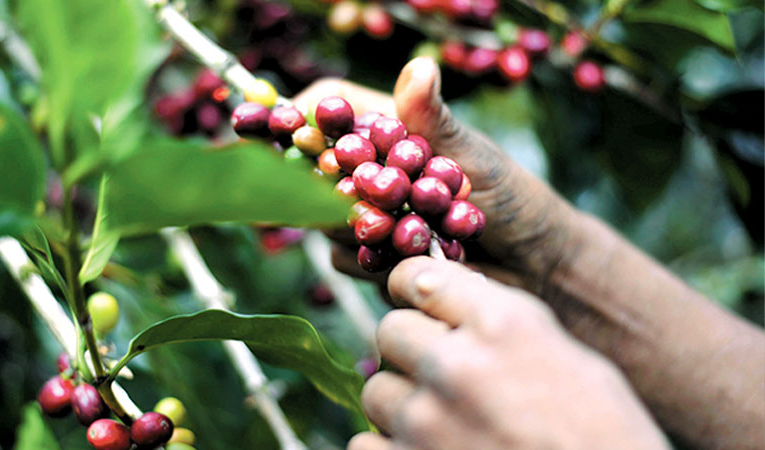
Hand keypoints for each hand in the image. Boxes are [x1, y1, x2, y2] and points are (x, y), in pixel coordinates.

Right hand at [294, 57, 574, 293]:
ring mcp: (370, 215)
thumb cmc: (513, 198)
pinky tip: (414, 260)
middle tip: (363, 200)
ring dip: (362, 229)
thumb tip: (420, 67)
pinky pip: (348, 260)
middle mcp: (373, 171)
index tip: (288, 131)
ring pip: (326, 220)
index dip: (303, 117)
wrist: (534, 264)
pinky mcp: (374, 258)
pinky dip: (375, 262)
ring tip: (415, 233)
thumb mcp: (474, 155)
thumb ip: (435, 121)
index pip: (332, 110)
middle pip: (316, 170)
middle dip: (330, 188)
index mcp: (392, 131)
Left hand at [349, 257, 668, 449]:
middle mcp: (456, 365)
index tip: (418, 302)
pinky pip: (364, 443)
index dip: (414, 288)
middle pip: (390, 330)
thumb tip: (446, 300)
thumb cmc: (604, 439)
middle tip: (440, 374)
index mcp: (503, 325)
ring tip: (442, 424)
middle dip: (411, 348)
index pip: (419, 276)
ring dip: (402, 403)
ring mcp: (425, 422)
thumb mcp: (573, 362)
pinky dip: (388, 449)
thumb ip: (504, 326)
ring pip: (375, 389)